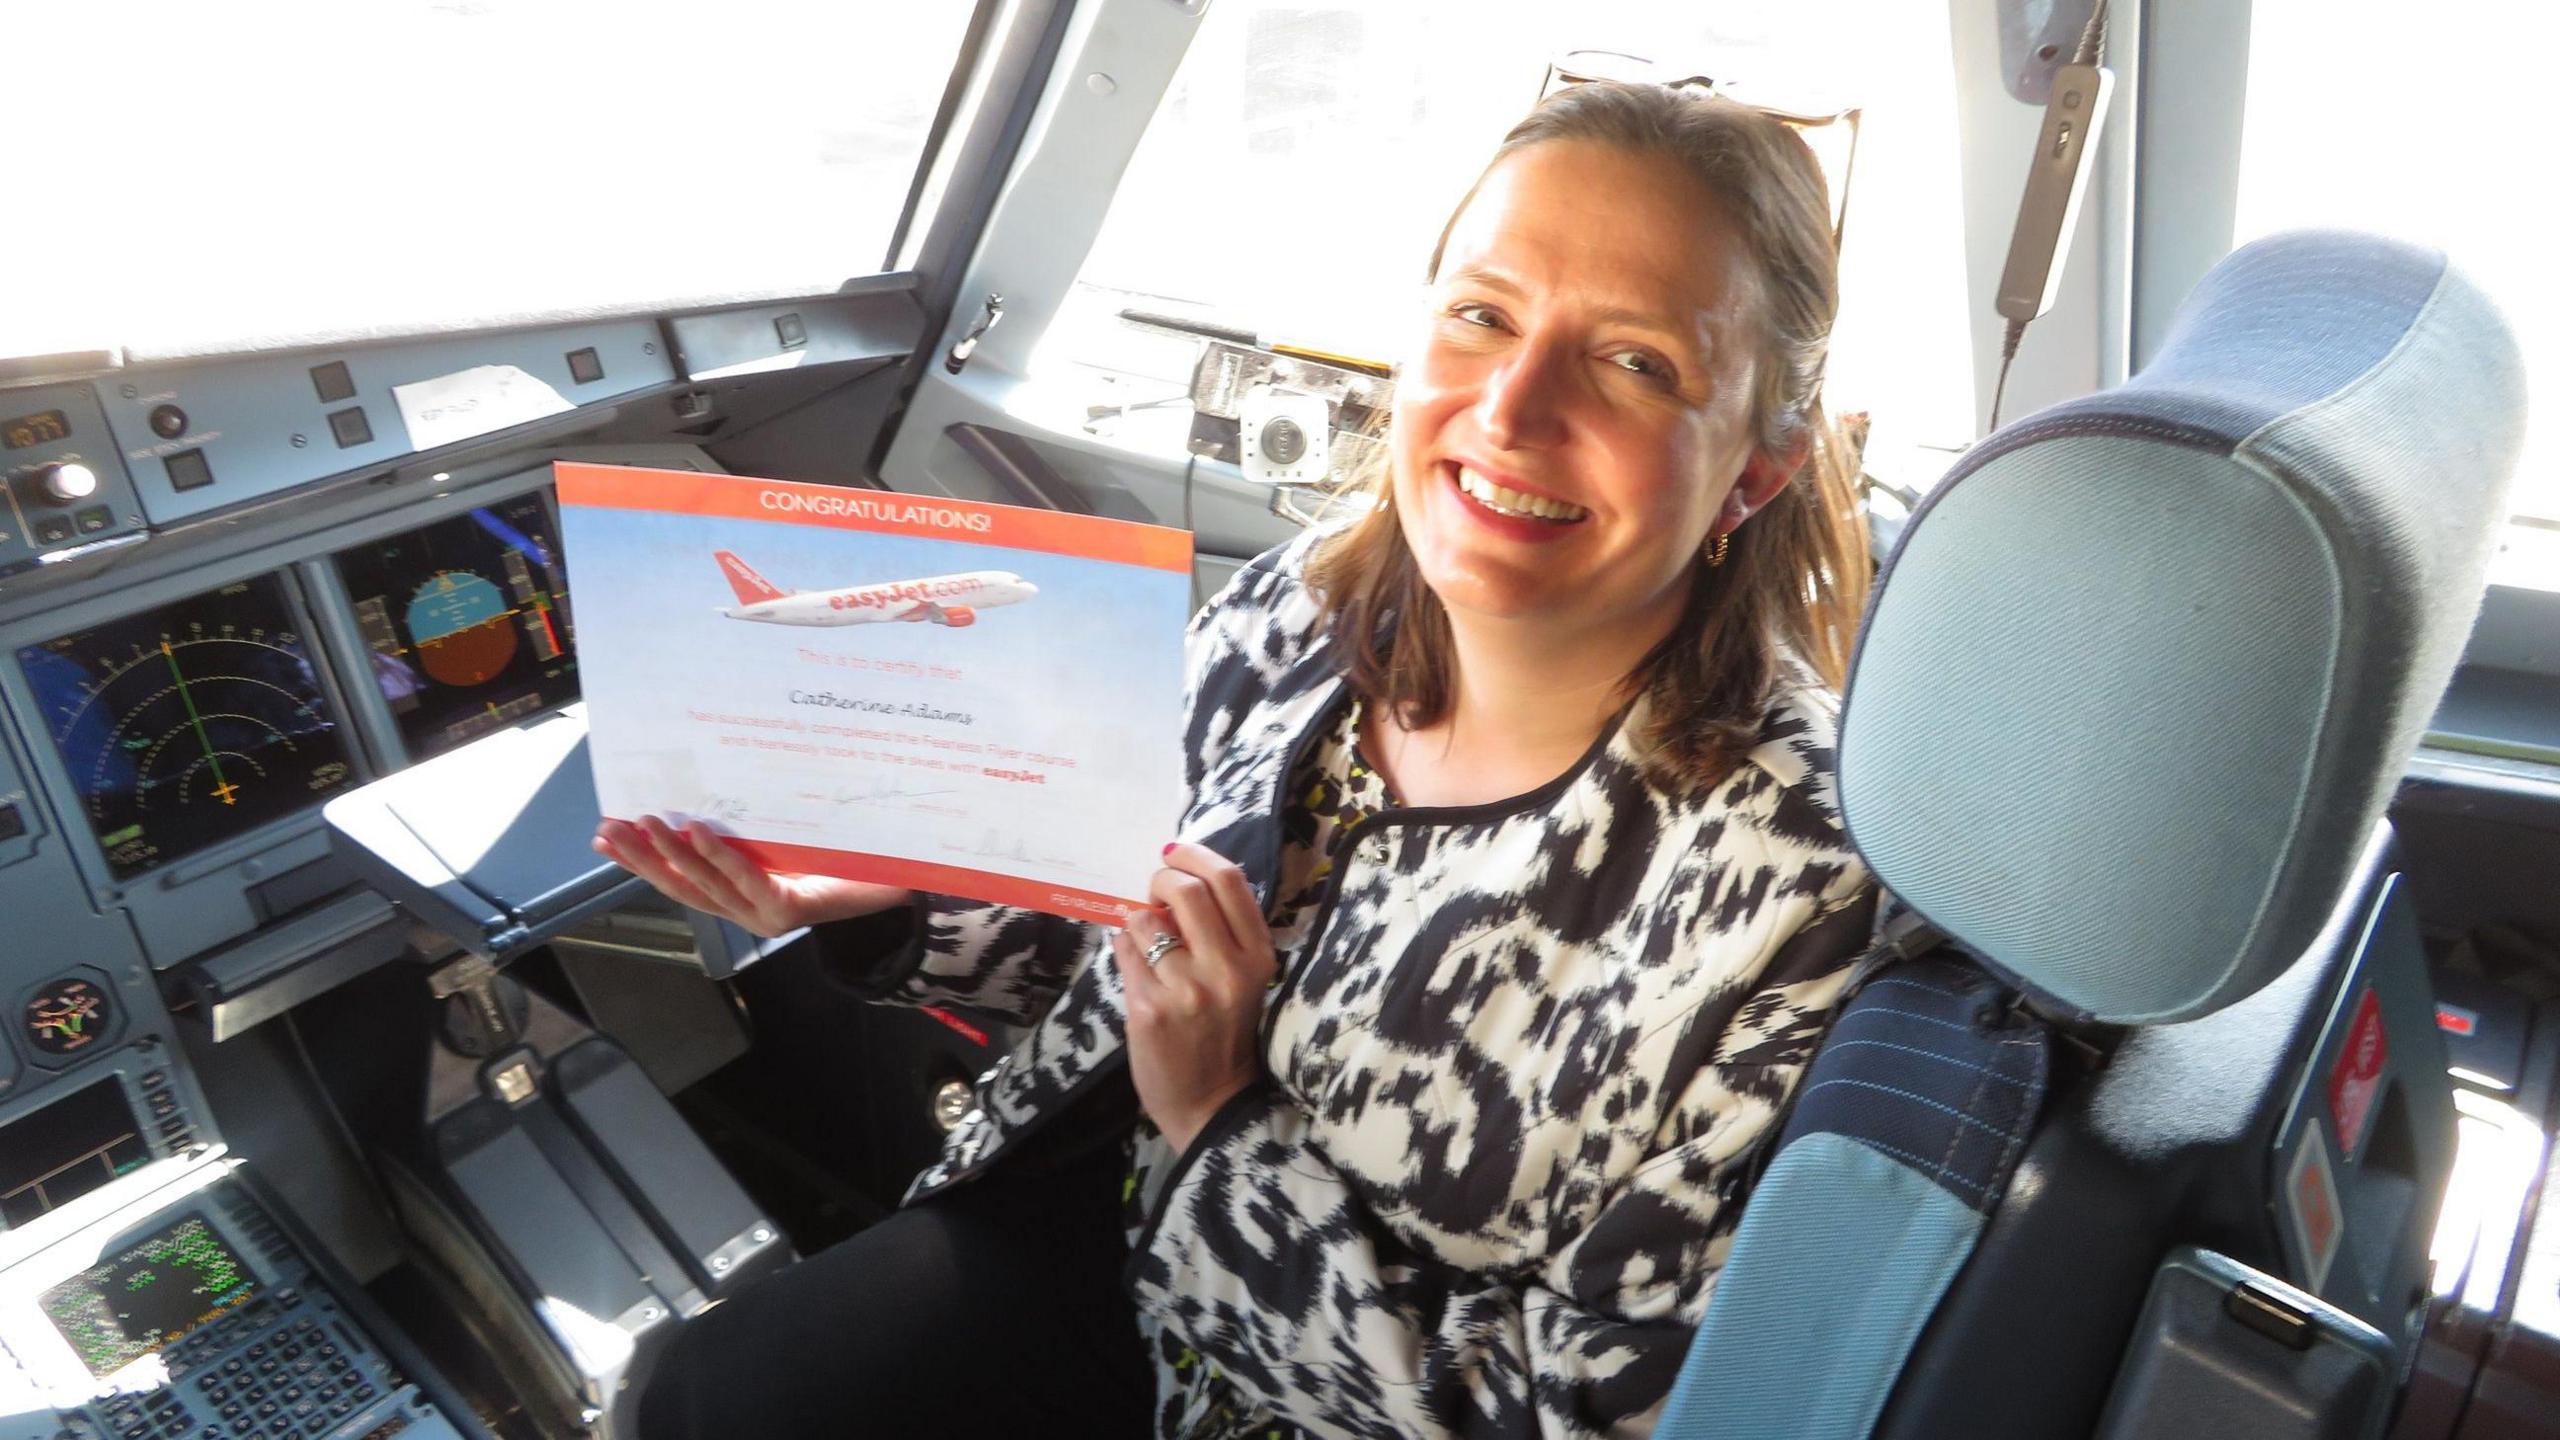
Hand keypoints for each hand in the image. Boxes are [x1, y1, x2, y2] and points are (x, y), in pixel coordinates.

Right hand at [592, 816, 912, 937]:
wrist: (896, 882)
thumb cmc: (844, 858)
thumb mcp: (787, 837)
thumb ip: (752, 826)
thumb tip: (710, 785)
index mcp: (739, 895)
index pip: (677, 879)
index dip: (638, 860)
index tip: (604, 835)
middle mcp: (745, 910)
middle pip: (680, 884)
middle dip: (640, 856)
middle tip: (608, 828)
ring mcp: (763, 913)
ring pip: (705, 884)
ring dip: (670, 853)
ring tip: (645, 822)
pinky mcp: (788, 908)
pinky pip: (745, 878)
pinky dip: (719, 856)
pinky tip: (697, 830)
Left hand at [1110, 842, 1275, 1154]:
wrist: (1211, 1105)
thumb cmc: (1225, 1035)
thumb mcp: (1241, 980)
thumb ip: (1219, 933)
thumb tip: (1174, 881)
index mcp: (1258, 956)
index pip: (1230, 881)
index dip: (1195, 856)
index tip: (1175, 853)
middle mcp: (1227, 969)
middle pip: (1185, 890)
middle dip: (1160, 880)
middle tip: (1153, 891)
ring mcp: (1186, 990)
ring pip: (1145, 921)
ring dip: (1138, 923)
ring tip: (1147, 945)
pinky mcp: (1149, 1009)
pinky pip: (1124, 954)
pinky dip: (1124, 950)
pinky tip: (1136, 969)